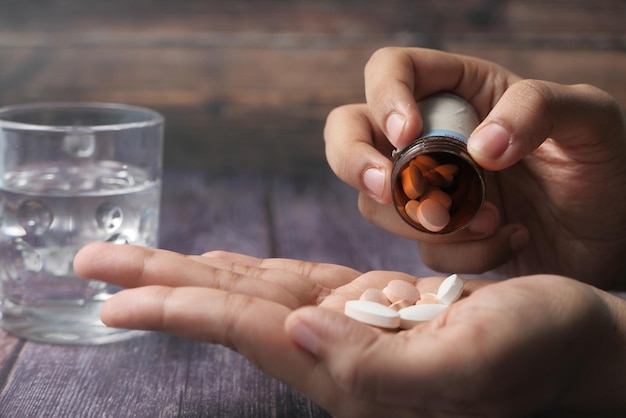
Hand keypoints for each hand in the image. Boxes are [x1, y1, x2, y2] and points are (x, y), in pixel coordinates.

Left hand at [74, 243, 625, 416]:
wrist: (573, 341)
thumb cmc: (538, 350)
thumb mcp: (470, 361)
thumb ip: (376, 367)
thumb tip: (296, 332)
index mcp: (351, 371)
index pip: (247, 331)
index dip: (181, 310)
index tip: (114, 300)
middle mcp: (335, 350)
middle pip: (231, 309)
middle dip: (161, 286)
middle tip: (91, 265)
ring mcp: (347, 326)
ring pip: (252, 291)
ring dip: (191, 273)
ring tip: (134, 260)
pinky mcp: (366, 305)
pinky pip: (290, 282)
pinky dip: (245, 271)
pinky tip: (217, 267)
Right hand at [324, 47, 625, 286]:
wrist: (613, 237)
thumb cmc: (605, 166)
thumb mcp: (588, 120)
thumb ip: (537, 109)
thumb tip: (476, 150)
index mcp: (459, 90)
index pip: (392, 71)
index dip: (385, 97)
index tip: (408, 134)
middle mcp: (431, 136)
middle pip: (351, 131)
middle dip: (355, 161)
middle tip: (385, 189)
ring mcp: (427, 187)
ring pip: (375, 199)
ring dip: (422, 218)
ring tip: (493, 220)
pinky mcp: (436, 233)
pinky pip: (418, 246)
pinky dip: (459, 252)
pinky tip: (509, 239)